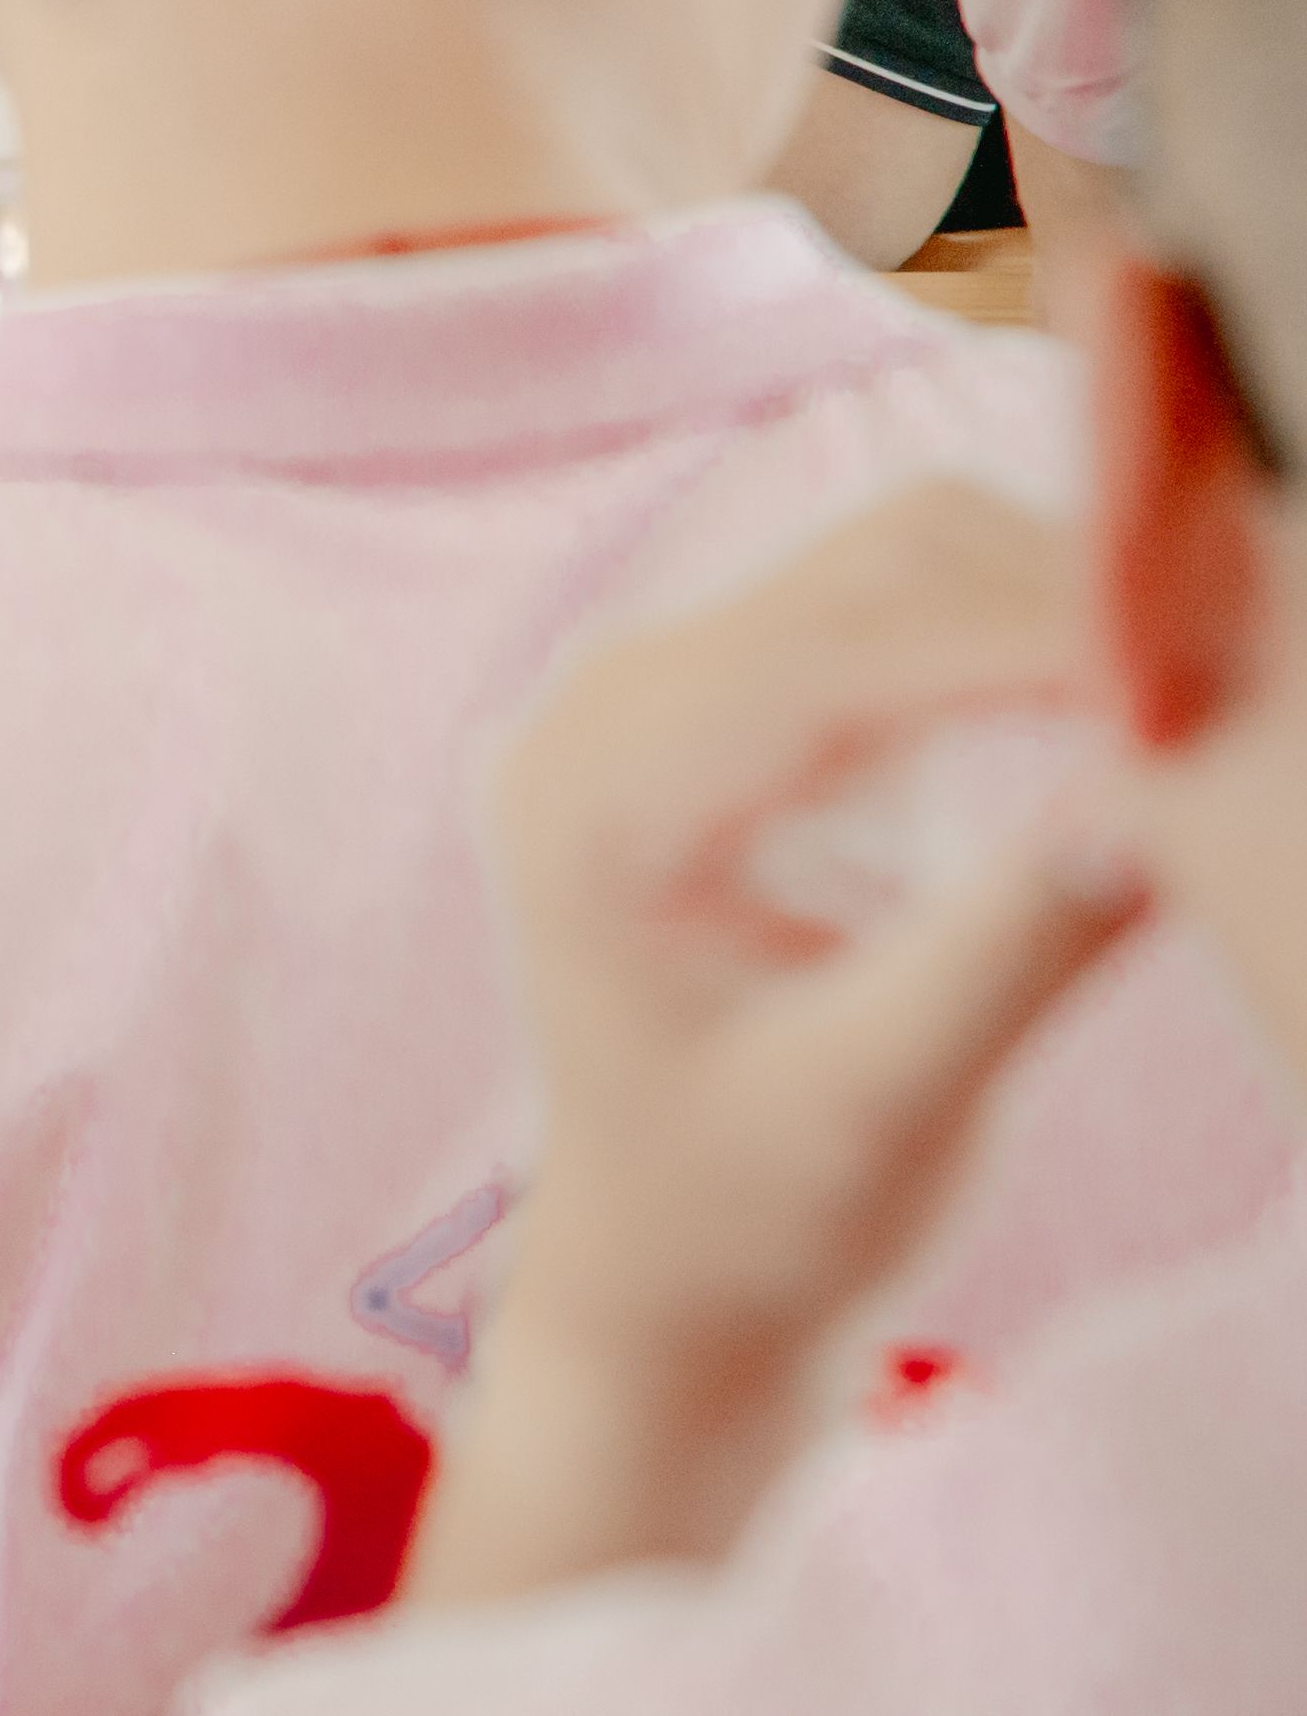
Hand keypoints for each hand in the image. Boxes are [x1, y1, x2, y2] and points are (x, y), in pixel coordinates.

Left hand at [406, 481, 1152, 1598]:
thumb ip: (1003, 955)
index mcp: (596, 798)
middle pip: (876, 572)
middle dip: (1066, 605)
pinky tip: (1135, 704)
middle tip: (1249, 668)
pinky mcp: (740, 703)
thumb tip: (1155, 808)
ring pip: (902, 566)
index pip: (839, 660)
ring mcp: (666, 688)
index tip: (1207, 669)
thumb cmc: (753, 1217)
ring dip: (1057, 607)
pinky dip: (1025, 638)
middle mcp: (607, 707)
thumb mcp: (883, 1106)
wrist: (667, 1270)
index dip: (1036, 645)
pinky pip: (901, 614)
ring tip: (1209, 686)